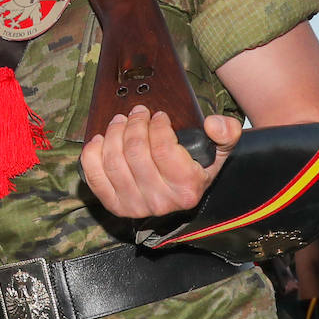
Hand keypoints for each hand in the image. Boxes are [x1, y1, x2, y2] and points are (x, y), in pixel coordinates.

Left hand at [79, 107, 241, 218]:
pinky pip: (94, 176)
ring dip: (114, 133)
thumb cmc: (195, 168)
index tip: (158, 116)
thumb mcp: (219, 151)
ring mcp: (134, 206)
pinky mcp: (113, 205)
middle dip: (134, 124)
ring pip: (114, 161)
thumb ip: (226, 133)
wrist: (178, 197)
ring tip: (120, 121)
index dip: (157, 125)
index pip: (163, 148)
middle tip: (137, 113)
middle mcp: (160, 202)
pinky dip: (92, 153)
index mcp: (186, 188)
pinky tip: (100, 140)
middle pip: (136, 152)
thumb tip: (213, 124)